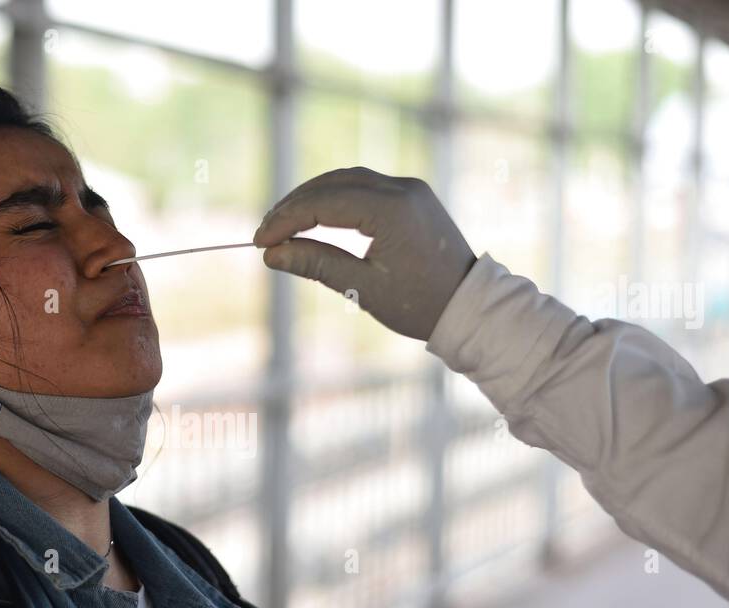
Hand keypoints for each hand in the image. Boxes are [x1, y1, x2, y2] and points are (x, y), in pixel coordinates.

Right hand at [251, 167, 476, 340]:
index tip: (260, 242)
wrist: (468, 305)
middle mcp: (402, 189)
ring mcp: (409, 189)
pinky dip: (334, 198)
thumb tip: (273, 254)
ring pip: (347, 180)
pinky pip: (364, 187)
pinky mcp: (411, 195)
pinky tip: (314, 217)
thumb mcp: (363, 288)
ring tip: (283, 224)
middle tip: (265, 232)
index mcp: (392, 211)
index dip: (286, 220)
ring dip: (312, 198)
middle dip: (294, 206)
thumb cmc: (419, 305)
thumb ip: (316, 264)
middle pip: (332, 184)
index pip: (324, 203)